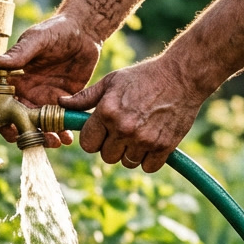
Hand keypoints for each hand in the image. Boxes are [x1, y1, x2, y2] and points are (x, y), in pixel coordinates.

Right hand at [0, 15, 101, 147]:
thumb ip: (20, 53)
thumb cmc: (56, 30)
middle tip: (39, 141)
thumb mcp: (37, 40)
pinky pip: (63, 121)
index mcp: (17, 81)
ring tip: (57, 141)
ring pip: (43, 127)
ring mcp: (48, 100)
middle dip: (29, 136)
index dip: (5, 122)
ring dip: (48, 137)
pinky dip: (65, 131)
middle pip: (23, 123)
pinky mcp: (66, 102)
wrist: (83, 31)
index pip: (5, 106)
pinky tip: (69, 137)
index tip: (12, 130)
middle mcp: (30, 94)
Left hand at [60, 53, 206, 171]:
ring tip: (139, 134)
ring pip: (126, 163)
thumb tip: (61, 103)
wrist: (182, 76)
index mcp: (107, 112)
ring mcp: (144, 139)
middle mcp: (123, 128)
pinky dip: (149, 159)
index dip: (93, 139)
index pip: (88, 144)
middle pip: (106, 156)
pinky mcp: (164, 146)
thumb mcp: (112, 81)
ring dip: (130, 153)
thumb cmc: (143, 76)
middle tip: (123, 131)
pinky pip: (148, 167)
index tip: (102, 132)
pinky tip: (151, 142)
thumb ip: (85, 97)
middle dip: (112, 146)